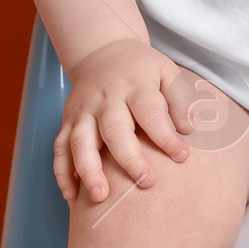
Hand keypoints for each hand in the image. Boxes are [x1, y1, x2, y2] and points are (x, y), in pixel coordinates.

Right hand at [55, 39, 191, 205]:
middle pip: (114, 130)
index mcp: (134, 86)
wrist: (101, 50)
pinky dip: (62, 172)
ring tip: (99, 197)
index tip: (182, 156)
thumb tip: (187, 129)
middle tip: (146, 182)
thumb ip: (180, 98)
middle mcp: (106, 99)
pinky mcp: (67, 121)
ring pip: (80, 142)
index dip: (165, 136)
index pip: (150, 112)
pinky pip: (60, 148)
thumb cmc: (142, 69)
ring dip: (88, 170)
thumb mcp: (167, 71)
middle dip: (129, 158)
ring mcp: (83, 111)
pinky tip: (71, 196)